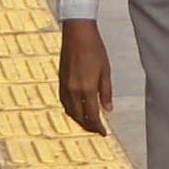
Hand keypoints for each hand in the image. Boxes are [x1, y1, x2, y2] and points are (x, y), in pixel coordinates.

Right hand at [58, 19, 113, 134]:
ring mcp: (65, 86)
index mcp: (87, 89)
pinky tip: (78, 111)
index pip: (92, 116)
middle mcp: (73, 90)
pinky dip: (72, 111)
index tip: (104, 133)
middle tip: (97, 131)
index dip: (98, 127)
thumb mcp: (105, 72)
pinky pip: (64, 103)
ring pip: (71, 111)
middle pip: (80, 117)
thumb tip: (108, 110)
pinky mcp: (61, 82)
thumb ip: (106, 93)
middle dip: (89, 126)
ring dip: (79, 120)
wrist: (77, 35)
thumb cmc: (95, 50)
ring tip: (89, 124)